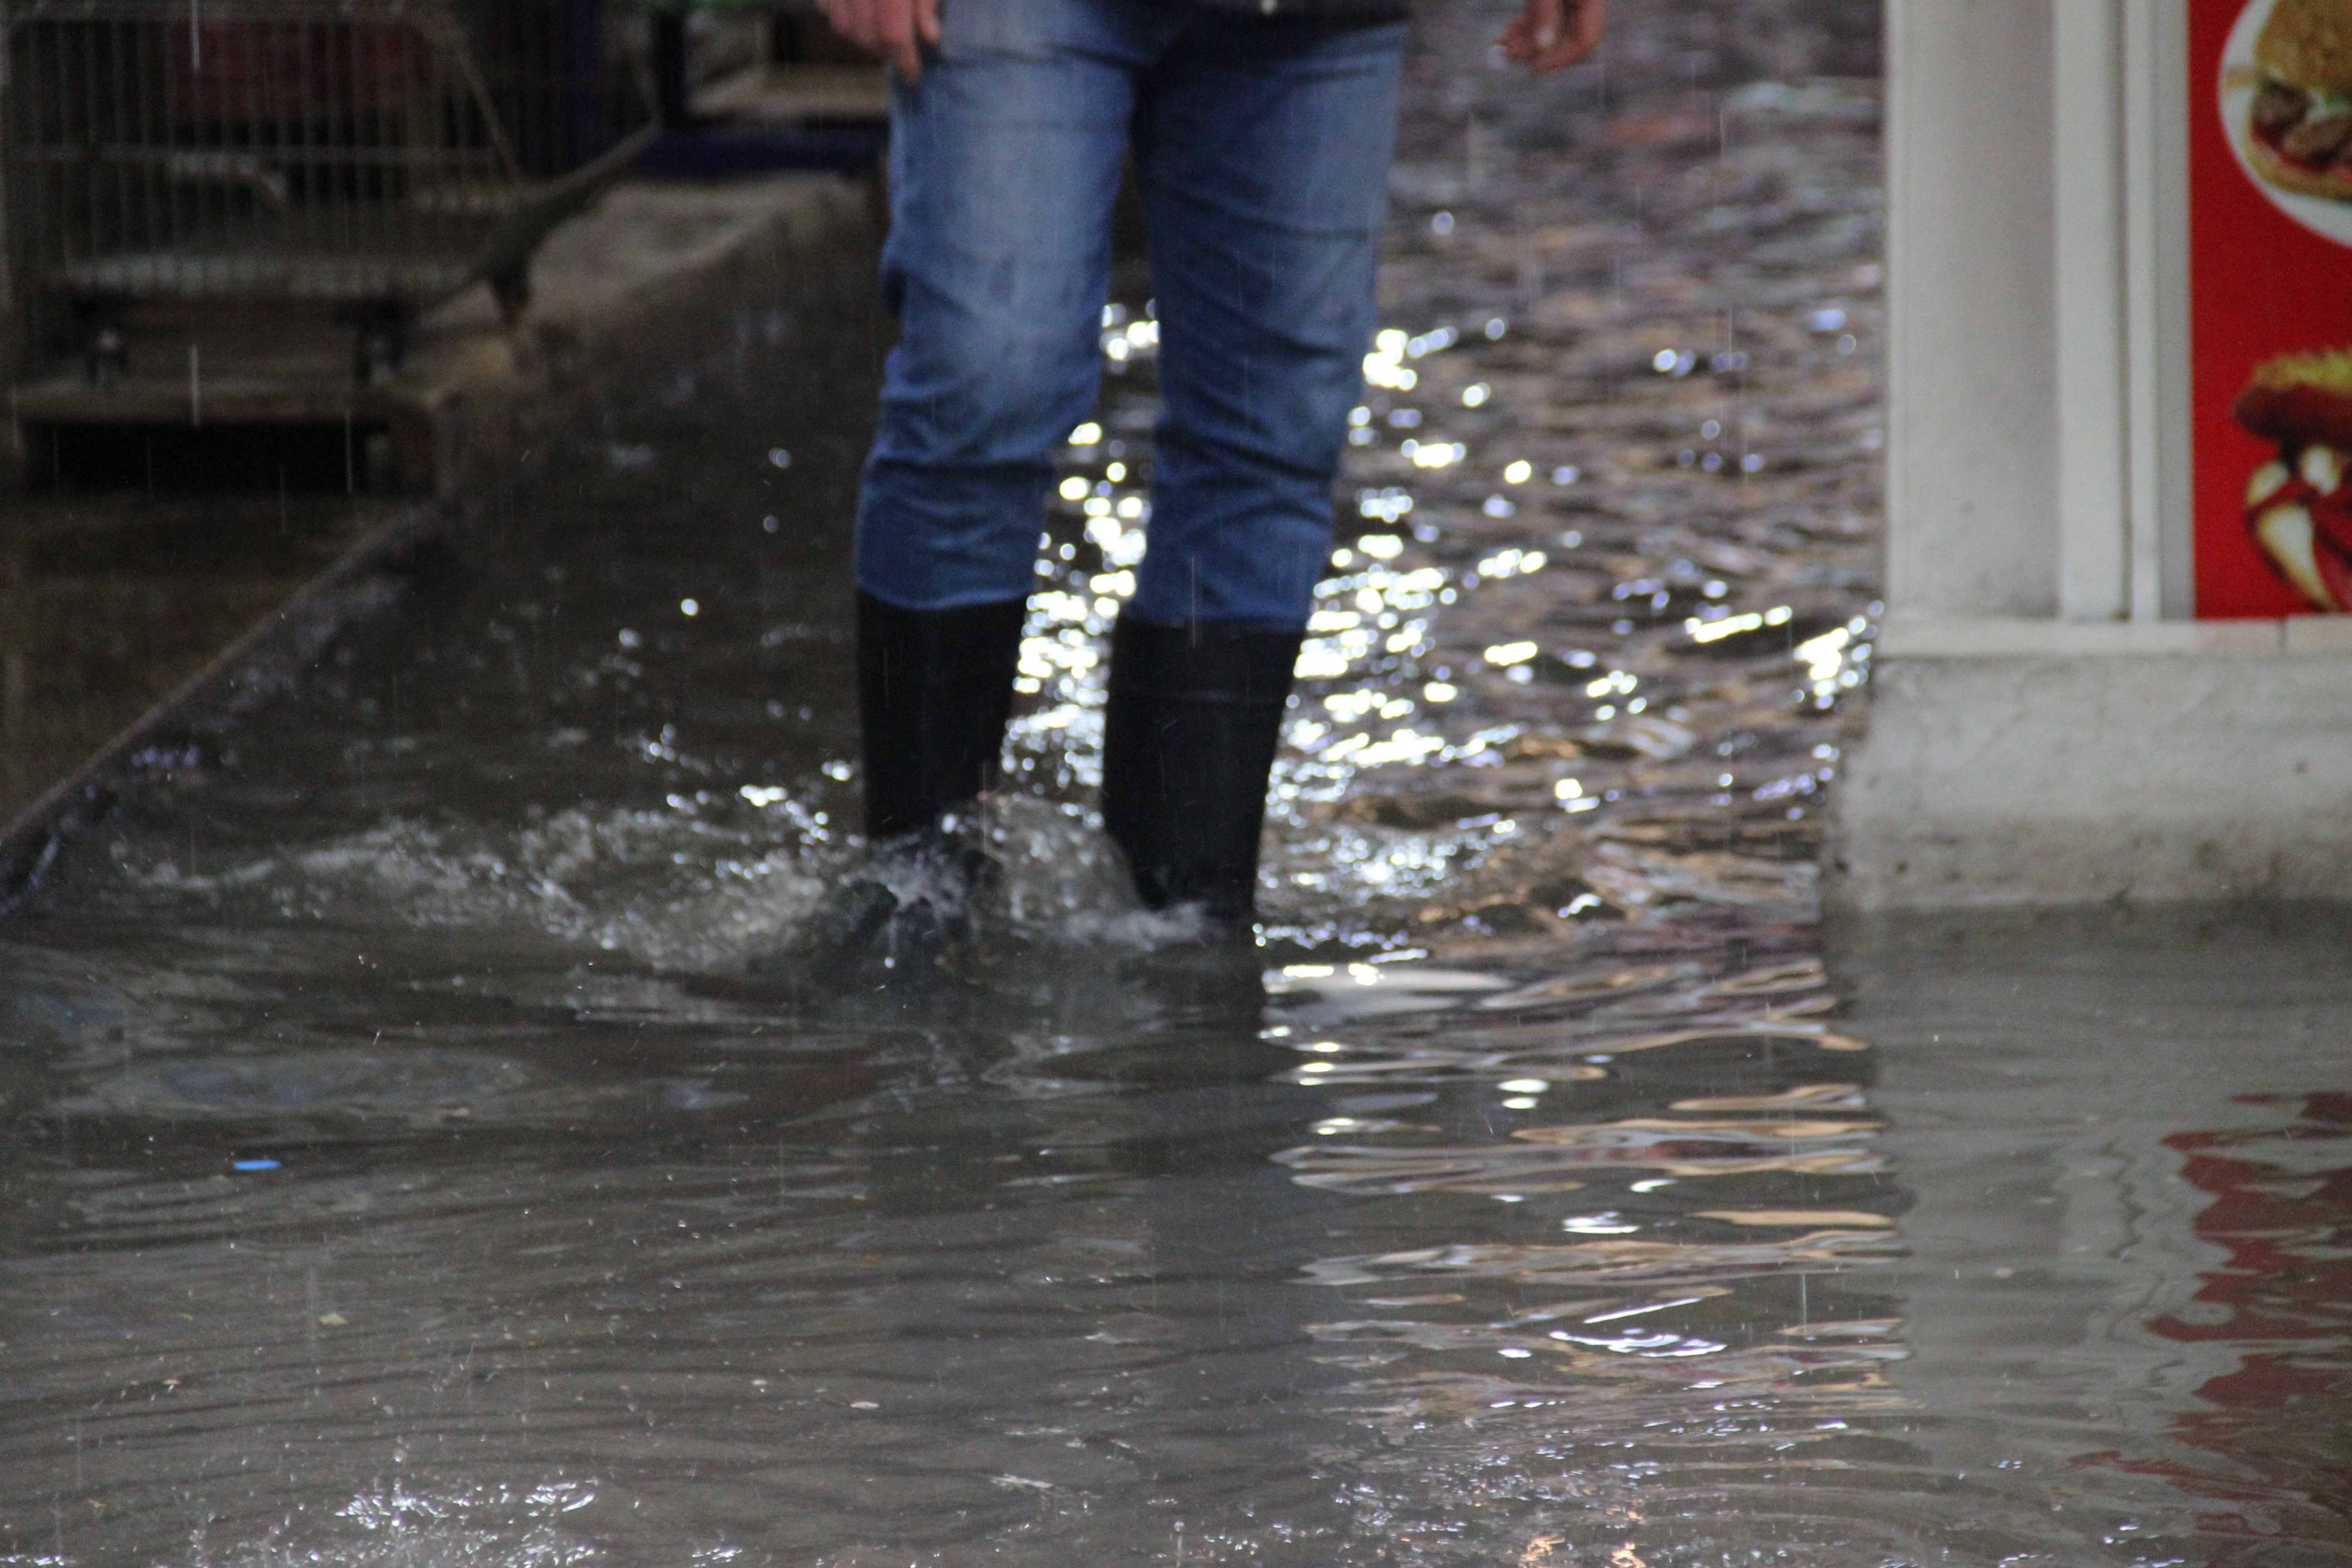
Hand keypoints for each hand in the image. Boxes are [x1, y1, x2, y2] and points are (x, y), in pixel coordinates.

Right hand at [818, 0, 941, 80]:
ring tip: (883, 37)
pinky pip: (826, 9)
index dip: (903, 60)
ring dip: (863, 40)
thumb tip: (930, 38)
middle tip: (902, 56)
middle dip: (885, 53)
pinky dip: (844, 19)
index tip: (913, 77)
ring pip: (843, 27)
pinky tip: (863, 16)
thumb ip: (929, 2)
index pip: (892, 34)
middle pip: (865, 35)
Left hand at [1500, 0, 1604, 73]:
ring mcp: (1572, 0)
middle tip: (1509, 57)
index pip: (1585, 39)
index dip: (1560, 58)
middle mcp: (1587, 2)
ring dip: (1526, 41)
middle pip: (1566, 37)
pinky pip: (1543, 17)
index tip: (1534, 70)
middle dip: (1536, 50)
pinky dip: (1526, 27)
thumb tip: (1542, 49)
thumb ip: (1544, 13)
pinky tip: (1505, 38)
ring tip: (1501, 47)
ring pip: (1552, 29)